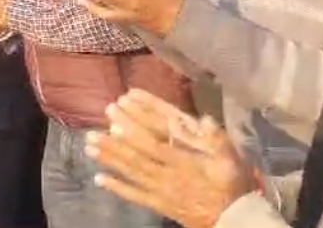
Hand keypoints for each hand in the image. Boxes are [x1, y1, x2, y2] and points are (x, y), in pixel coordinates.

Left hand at [86, 89, 255, 227]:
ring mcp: (161, 190)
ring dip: (109, 157)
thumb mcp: (231, 158)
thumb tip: (203, 118)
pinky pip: (135, 196)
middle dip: (117, 135)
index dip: (136, 122)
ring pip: (132, 172)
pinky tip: (99, 178)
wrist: (234, 220)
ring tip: (89, 144)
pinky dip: (116, 187)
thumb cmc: (232, 184)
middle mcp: (168, 174)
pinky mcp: (159, 204)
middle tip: (100, 118)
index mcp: (185, 160)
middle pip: (138, 153)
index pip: (156, 138)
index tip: (120, 105)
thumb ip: (217, 139)